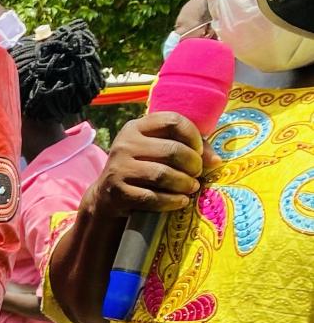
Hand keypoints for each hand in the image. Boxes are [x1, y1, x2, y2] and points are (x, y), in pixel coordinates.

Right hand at [87, 111, 204, 220]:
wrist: (107, 195)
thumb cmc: (142, 168)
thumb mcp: (157, 151)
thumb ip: (186, 148)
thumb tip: (215, 161)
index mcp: (136, 127)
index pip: (172, 121)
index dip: (193, 136)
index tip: (199, 151)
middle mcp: (125, 144)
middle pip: (171, 150)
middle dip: (192, 164)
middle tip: (197, 173)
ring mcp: (119, 168)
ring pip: (162, 174)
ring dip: (184, 184)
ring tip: (191, 188)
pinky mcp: (117, 192)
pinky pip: (151, 197)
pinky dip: (171, 201)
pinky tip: (181, 201)